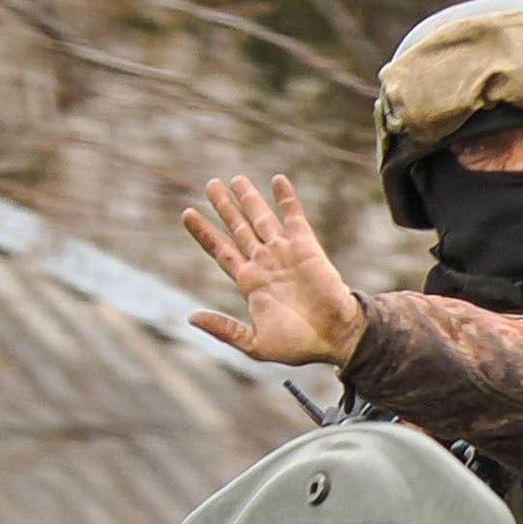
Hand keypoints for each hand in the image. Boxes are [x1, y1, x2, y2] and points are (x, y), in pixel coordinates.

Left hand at [183, 174, 367, 368]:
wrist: (336, 336)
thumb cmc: (298, 344)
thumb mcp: (254, 343)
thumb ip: (224, 329)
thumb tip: (191, 317)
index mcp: (249, 282)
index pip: (221, 250)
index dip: (204, 232)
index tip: (187, 213)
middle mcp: (264, 262)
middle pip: (238, 227)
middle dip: (224, 206)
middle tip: (211, 184)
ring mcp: (285, 252)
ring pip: (261, 218)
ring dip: (249, 198)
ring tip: (235, 179)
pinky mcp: (306, 246)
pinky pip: (293, 217)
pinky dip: (286, 199)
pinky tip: (277, 180)